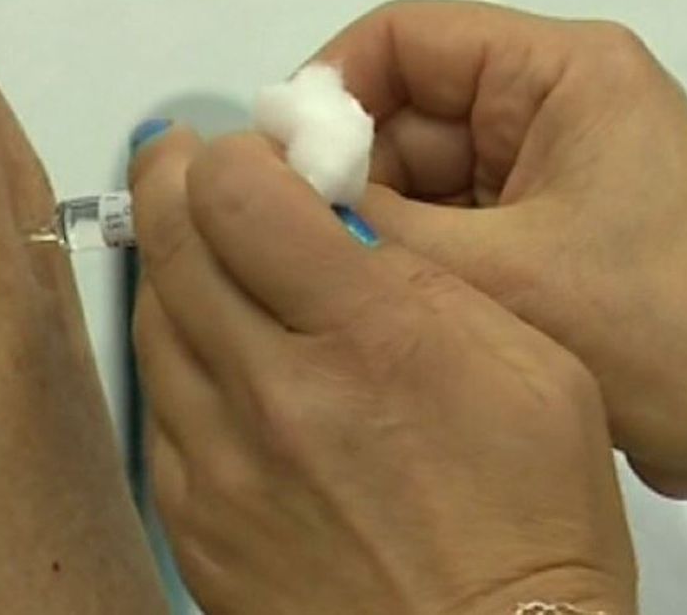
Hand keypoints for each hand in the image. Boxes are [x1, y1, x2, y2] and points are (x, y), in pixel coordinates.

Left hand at [129, 126, 636, 614]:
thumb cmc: (531, 532)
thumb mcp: (536, 366)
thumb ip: (428, 276)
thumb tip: (343, 223)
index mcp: (369, 338)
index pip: (234, 194)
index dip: (234, 154)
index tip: (255, 155)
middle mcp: (273, 394)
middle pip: (171, 242)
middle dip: (175, 181)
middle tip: (186, 162)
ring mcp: (218, 462)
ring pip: (150, 319)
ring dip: (170, 267)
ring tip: (201, 248)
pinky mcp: (192, 518)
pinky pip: (155, 406)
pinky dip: (175, 359)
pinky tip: (210, 352)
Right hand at [311, 0, 686, 503]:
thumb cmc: (664, 334)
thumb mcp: (493, 273)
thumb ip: (370, 222)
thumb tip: (261, 188)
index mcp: (563, 71)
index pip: (404, 37)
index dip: (328, 91)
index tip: (275, 167)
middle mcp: (557, 100)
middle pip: (407, 107)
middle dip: (351, 174)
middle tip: (302, 245)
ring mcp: (556, 164)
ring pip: (424, 171)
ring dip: (385, 224)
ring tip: (348, 286)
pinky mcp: (554, 221)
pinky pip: (456, 218)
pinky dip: (419, 256)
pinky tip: (391, 306)